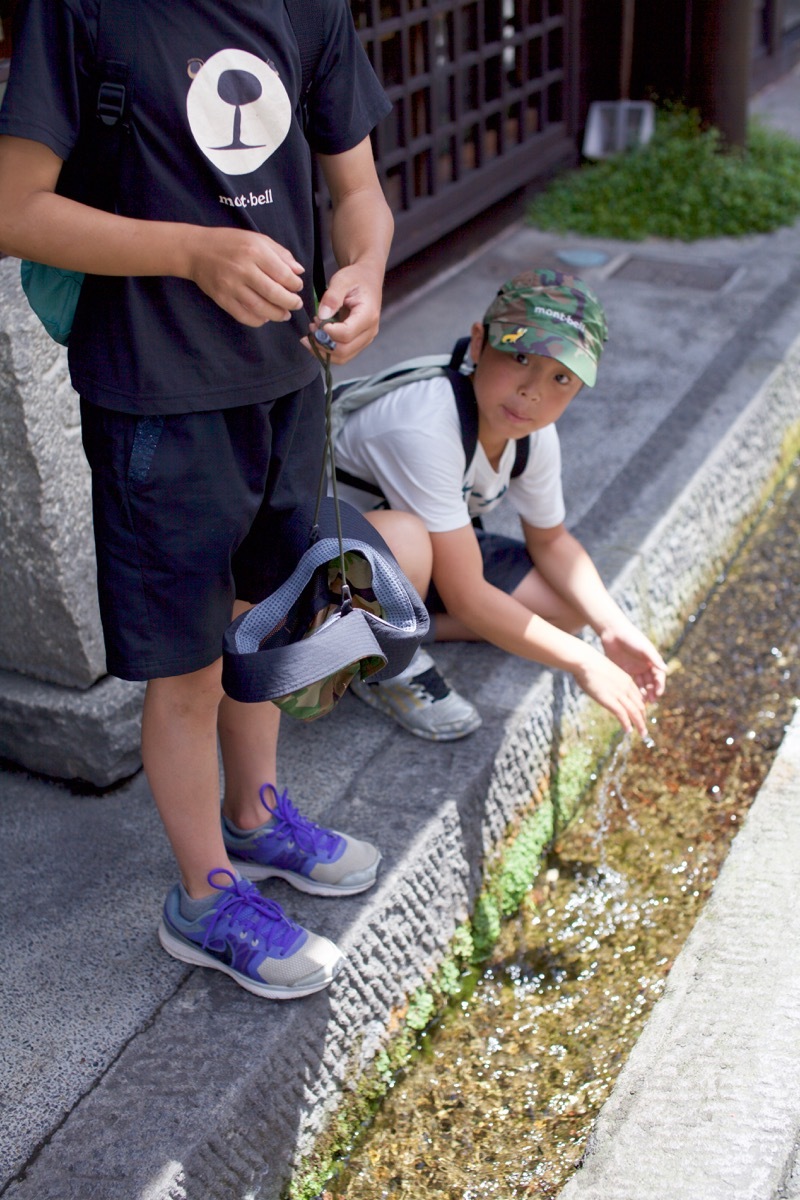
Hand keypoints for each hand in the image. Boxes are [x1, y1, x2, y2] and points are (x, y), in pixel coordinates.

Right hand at [186, 227, 304, 325]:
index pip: (282, 273)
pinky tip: (265, 317)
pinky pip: (243, 316)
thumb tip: (299, 271)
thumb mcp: (257, 239)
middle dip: (290, 302)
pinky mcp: (222, 299)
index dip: (295, 284)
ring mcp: (231, 286)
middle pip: (273, 293)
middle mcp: (243, 269)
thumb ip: (280, 253)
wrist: (196, 250)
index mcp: (254, 251)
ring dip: (277, 315)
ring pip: (260, 307)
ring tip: (285, 314)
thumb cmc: (230, 243)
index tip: (297, 287)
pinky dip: (258, 320)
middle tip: (296, 304)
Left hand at [305, 263, 382, 363]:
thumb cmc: (355, 277)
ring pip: (342, 357)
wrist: (367, 279)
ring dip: (323, 349)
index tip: (316, 321)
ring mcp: (365, 339)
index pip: (346, 334)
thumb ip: (332, 297)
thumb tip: (322, 316)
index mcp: (368, 315)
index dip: (327, 332)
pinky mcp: (358, 342)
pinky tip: (317, 337)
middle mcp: (370, 331)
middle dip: (322, 343)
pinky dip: (327, 350)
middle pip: (344, 350)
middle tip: (311, 328)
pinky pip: (342, 355)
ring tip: (312, 333)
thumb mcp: (342, 279)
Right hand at [572, 646, 650, 736]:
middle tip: (644, 729)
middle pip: (640, 706)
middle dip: (643, 719)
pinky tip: (628, 731)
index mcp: (626, 680)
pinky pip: (622, 715)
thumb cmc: (590, 665)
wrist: (585, 661)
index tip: (640, 716)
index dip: (641, 708)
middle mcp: (626, 688)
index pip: (639, 697)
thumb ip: (609, 681)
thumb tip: (603, 686)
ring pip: (635, 713)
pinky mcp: (610, 700)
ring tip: (642, 734)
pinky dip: (627, 724)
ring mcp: (619, 694)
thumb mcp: (605, 672)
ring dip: (640, 725)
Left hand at [600, 625, 666, 703]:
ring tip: (643, 702)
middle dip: (653, 692)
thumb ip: (655, 659)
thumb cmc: (631, 637)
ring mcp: (635, 668)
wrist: (613, 632)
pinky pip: (631, 683)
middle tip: (651, 702)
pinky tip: (633, 697)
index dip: (660, 686)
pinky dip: (634, 690)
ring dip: (644, 693)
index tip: (658, 694)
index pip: (659, 676)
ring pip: (642, 684)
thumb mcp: (644, 648)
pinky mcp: (625, 670)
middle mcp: (645, 665)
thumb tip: (666, 670)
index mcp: (652, 660)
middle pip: (652, 682)